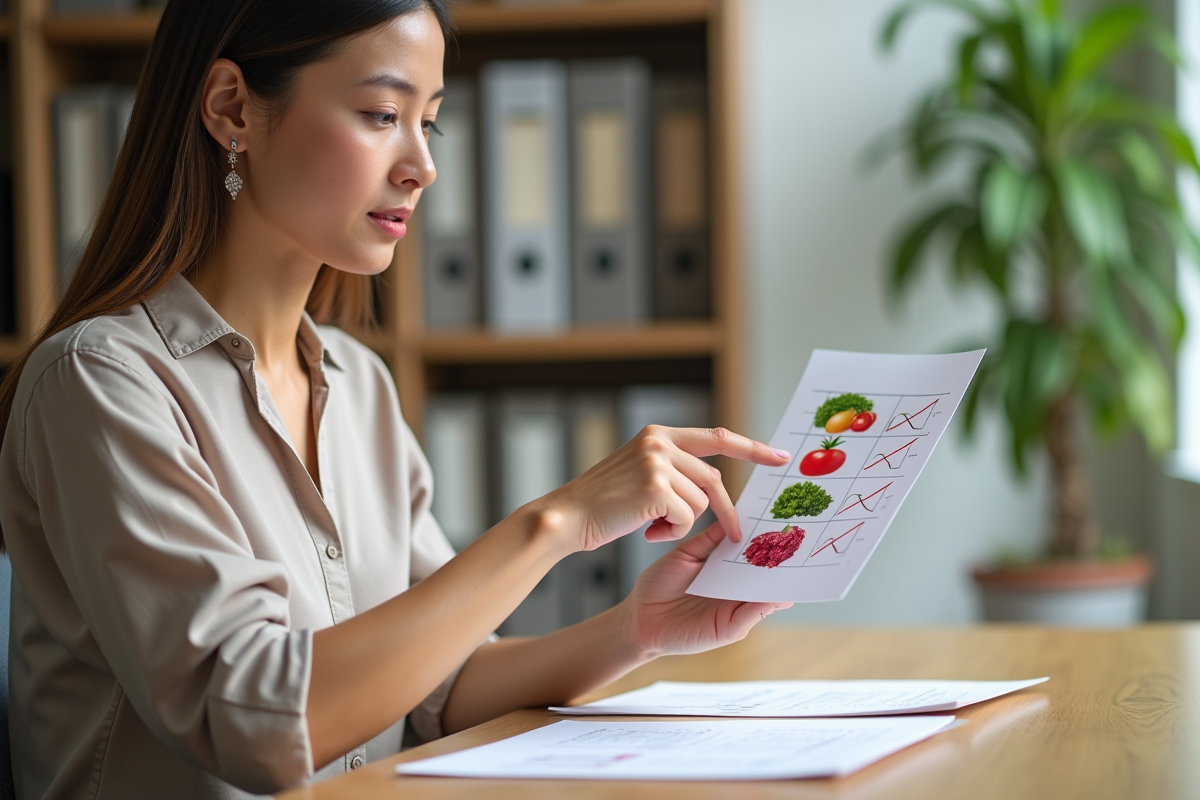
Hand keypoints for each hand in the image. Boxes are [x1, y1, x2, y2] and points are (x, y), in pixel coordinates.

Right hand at [538, 426, 787, 554]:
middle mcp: (660, 442)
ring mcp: (658, 463)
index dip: (752, 447)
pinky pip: (687, 518)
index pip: (717, 437)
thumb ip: (674, 469)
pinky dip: (671, 532)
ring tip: (650, 526)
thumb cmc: (602, 504)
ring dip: (682, 524)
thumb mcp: (639, 474)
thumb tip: (714, 482)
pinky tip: (644, 530)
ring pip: (701, 503)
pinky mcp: (655, 487)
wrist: (566, 517)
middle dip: (726, 511)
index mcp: (659, 435)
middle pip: (714, 479)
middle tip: (739, 534)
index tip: (780, 455)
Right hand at [620, 522, 791, 657]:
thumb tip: (784, 597)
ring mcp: (714, 561)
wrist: (643, 624)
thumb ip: (753, 612)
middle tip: (796, 529)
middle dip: (775, 545)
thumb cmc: (687, 635)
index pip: (770, 579)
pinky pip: (713, 533)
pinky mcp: (695, 548)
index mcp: (744, 597)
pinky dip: (727, 523)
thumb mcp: (726, 629)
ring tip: (773, 518)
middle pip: (758, 557)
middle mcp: (732, 577)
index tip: (806, 557)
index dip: (786, 569)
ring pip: (739, 542)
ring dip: (754, 531)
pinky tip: (741, 515)